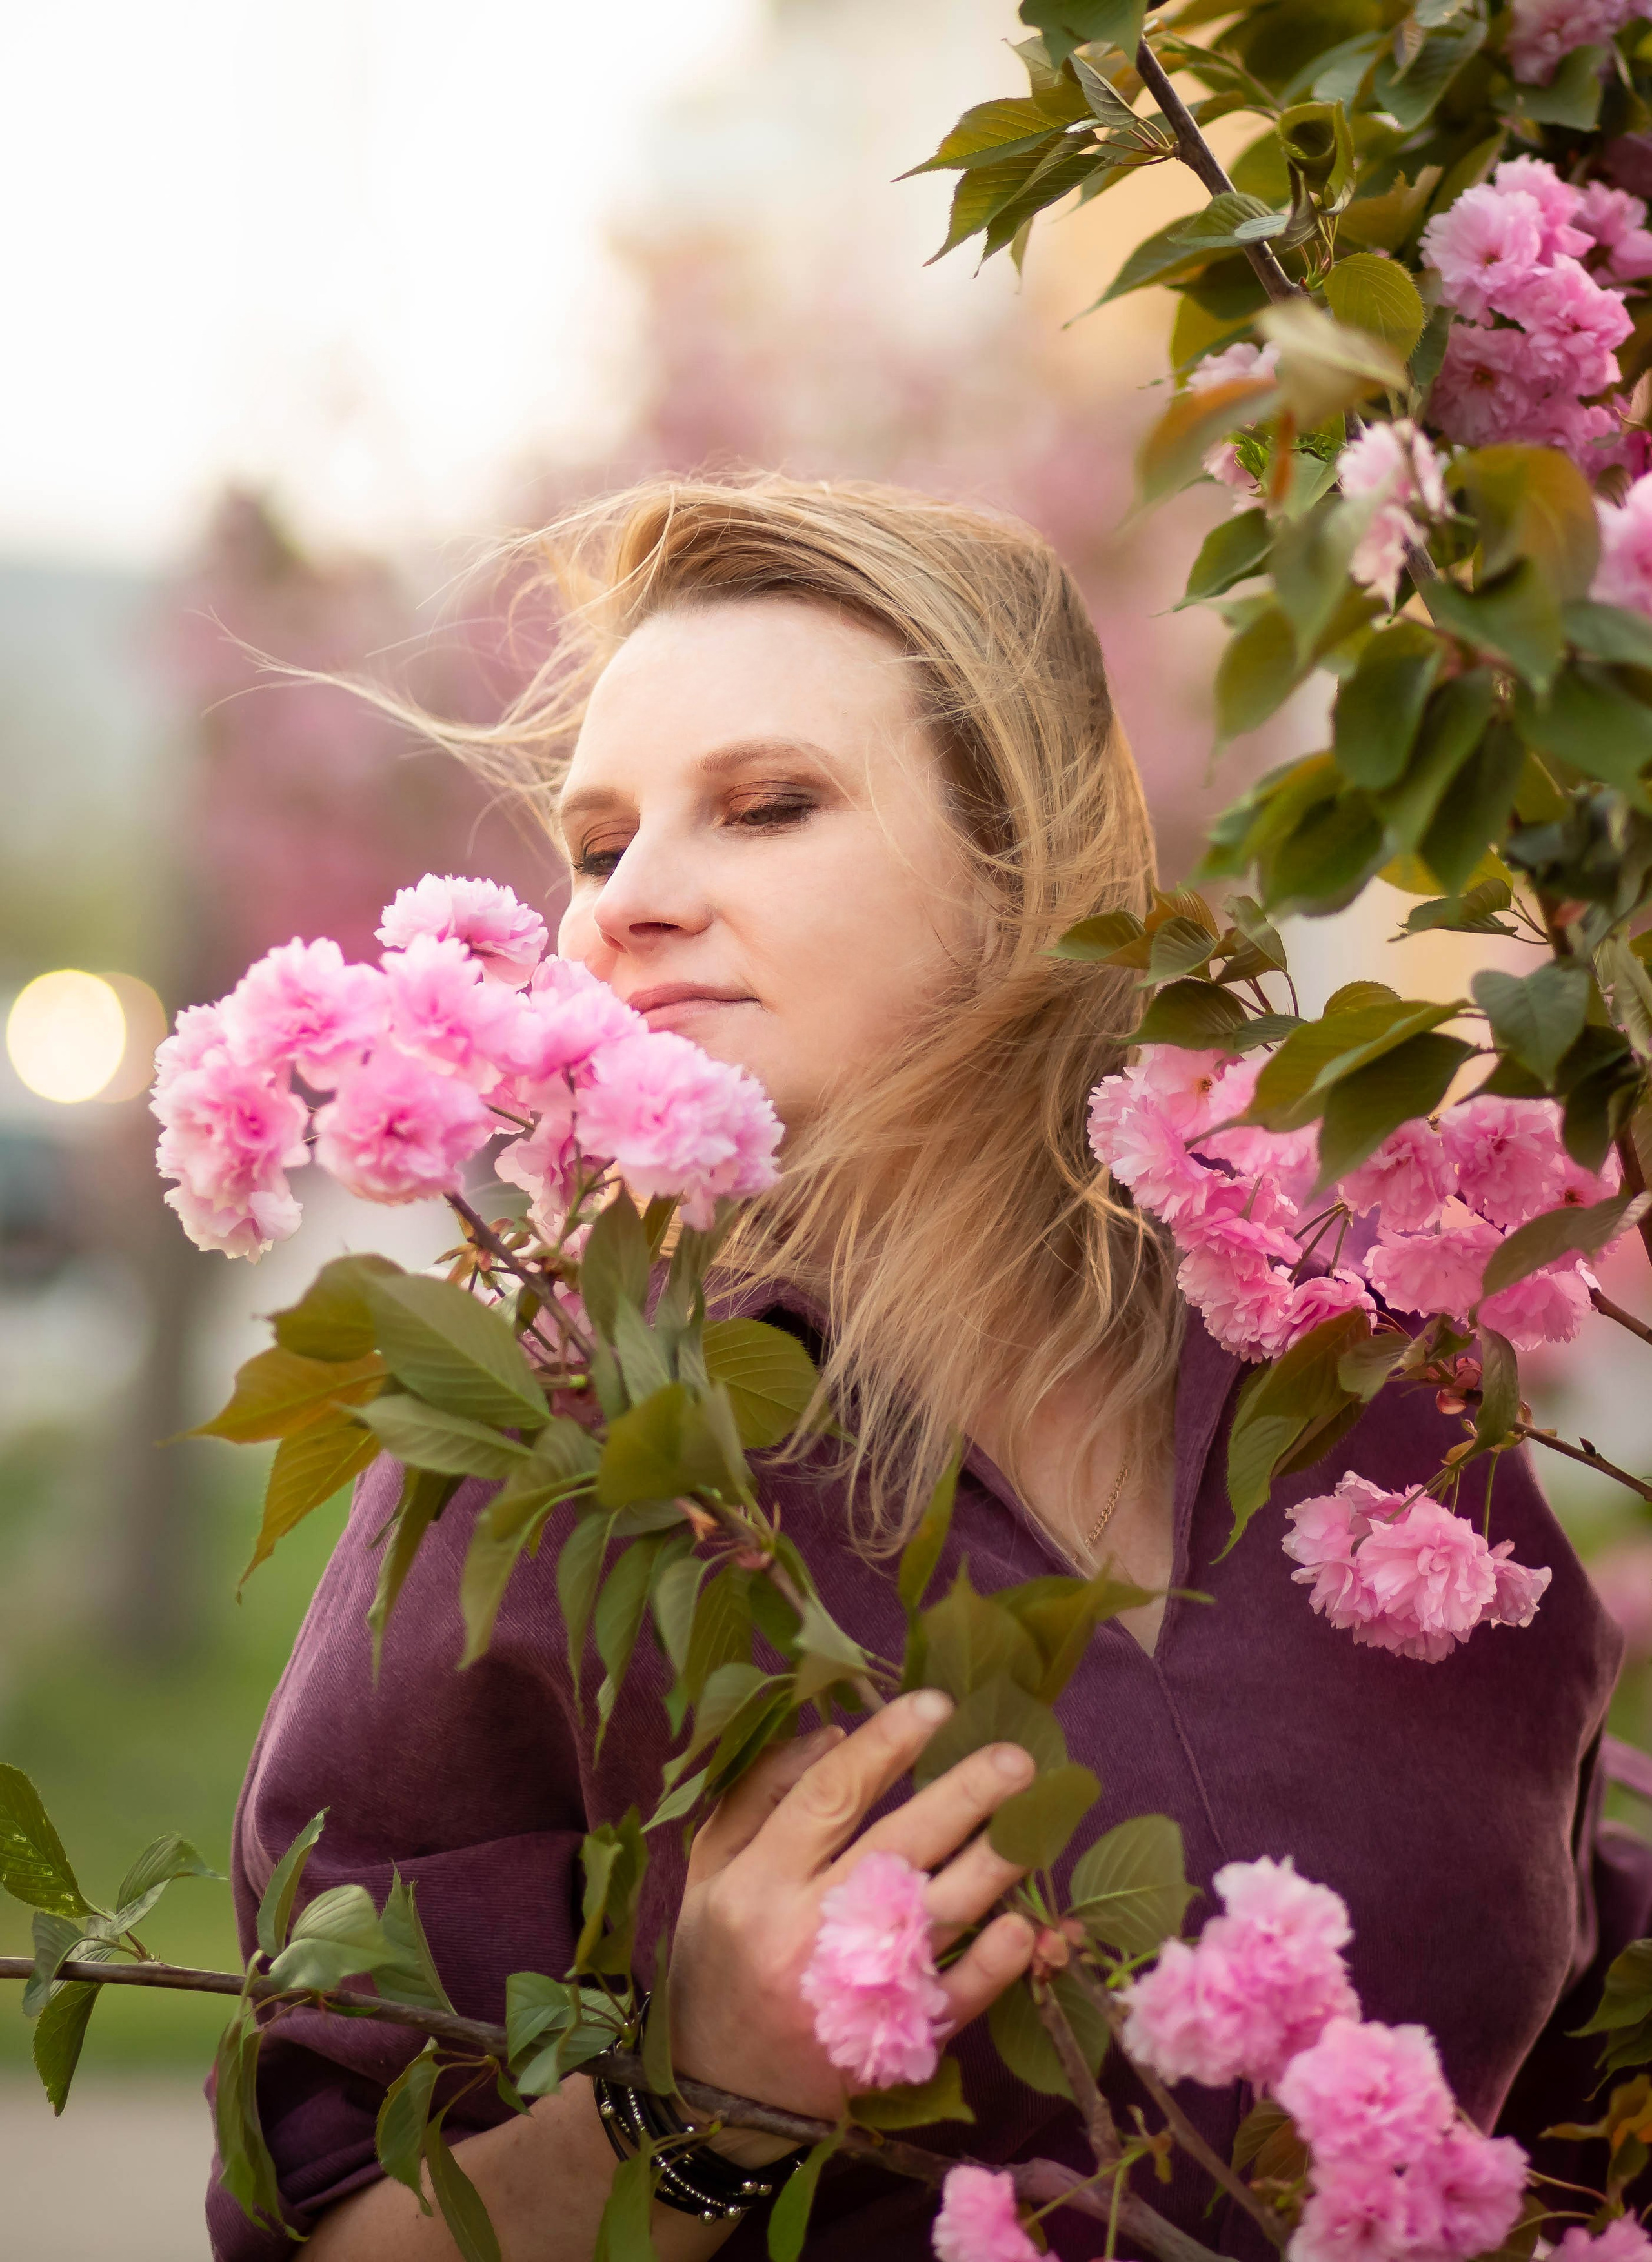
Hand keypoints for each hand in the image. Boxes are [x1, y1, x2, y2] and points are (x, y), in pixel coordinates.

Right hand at [667, 1689, 1037, 2146]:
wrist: (720, 2093)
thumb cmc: (717, 1959)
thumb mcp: (709, 1869)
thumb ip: (758, 1792)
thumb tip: (834, 1731)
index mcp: (757, 1883)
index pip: (829, 1795)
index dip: (885, 1744)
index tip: (937, 1703)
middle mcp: (803, 1933)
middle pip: (896, 1847)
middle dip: (963, 1795)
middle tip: (1017, 1757)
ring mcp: (850, 1994)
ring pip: (935, 1916)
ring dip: (993, 1866)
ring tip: (1036, 1821)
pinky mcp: (887, 2044)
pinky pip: (951, 1999)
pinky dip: (991, 1964)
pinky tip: (1024, 1926)